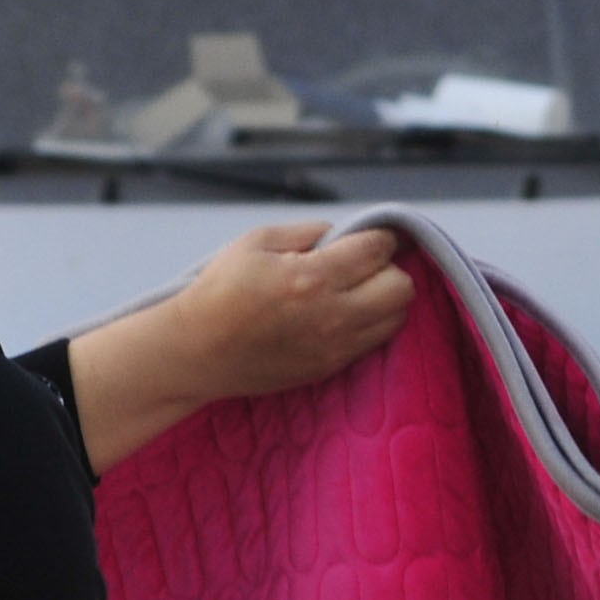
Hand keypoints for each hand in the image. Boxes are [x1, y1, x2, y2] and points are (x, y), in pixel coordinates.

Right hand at [64, 224, 419, 475]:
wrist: (197, 351)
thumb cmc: (221, 290)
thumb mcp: (256, 241)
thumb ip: (308, 232)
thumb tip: (344, 233)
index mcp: (312, 277)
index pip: (378, 251)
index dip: (380, 238)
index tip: (368, 238)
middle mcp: (332, 315)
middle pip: (402, 288)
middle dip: (390, 270)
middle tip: (364, 267)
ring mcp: (334, 347)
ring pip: (396, 318)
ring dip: (384, 300)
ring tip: (355, 292)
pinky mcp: (330, 367)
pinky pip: (374, 342)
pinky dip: (370, 324)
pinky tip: (342, 315)